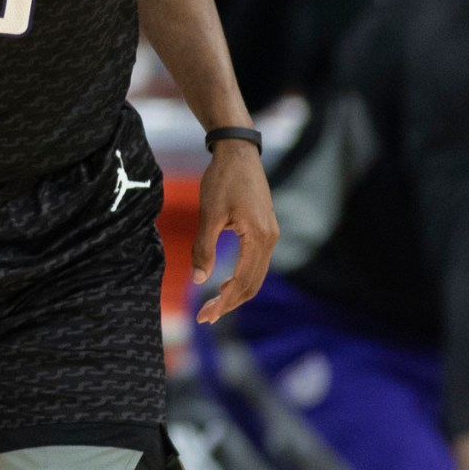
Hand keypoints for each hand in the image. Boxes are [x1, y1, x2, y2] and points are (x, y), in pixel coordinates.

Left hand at [192, 138, 278, 323]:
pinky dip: (242, 278)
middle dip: (229, 303)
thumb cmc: (222, 179)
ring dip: (236, 293)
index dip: (224, 303)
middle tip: (205, 317)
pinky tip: (224, 283)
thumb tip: (198, 279)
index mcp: (258, 237)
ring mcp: (270, 234)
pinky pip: (256, 263)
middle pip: (252, 284)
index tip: (204, 316)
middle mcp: (270, 238)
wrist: (238, 152)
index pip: (242, 282)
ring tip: (213, 305)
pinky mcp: (265, 229)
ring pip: (256, 275)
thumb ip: (204, 247)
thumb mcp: (209, 213)